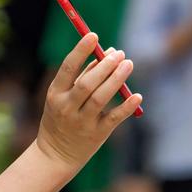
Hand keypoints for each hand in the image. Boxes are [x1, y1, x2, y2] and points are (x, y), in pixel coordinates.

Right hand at [36, 33, 142, 173]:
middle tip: (119, 53)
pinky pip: (113, 119)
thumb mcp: (63, 97)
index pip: (68, 68)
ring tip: (128, 63)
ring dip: (116, 79)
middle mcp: (67, 108)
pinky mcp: (97, 134)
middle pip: (87, 83)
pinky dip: (126, 107)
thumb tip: (107, 52)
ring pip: (101, 98)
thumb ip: (83, 74)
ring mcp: (82, 122)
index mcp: (55, 94)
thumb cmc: (61, 118)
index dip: (80, 51)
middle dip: (105, 66)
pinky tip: (136, 95)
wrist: (56, 156)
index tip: (93, 36)